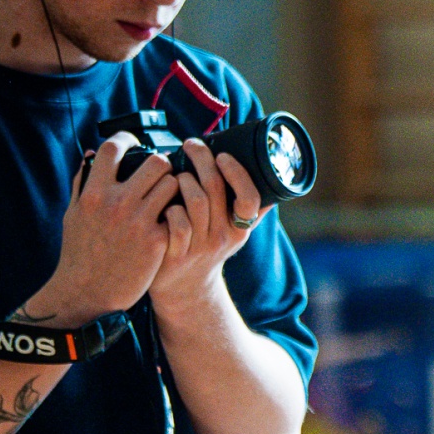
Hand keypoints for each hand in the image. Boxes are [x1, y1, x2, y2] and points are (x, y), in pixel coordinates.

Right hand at [26, 133, 177, 326]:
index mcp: (94, 193)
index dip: (127, 140)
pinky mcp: (157, 241)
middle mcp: (117, 203)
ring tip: (170, 195)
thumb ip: (83, 183)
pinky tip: (173, 217)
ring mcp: (139, 222)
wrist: (86, 293)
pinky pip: (178, 213)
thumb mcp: (73, 215)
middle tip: (162, 174)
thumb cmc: (79, 252)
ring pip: (173, 185)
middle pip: (156, 162)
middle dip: (162, 165)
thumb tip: (93, 154)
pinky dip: (177, 212)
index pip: (114, 149)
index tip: (135, 144)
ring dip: (174, 187)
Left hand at [150, 141, 269, 317]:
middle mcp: (222, 237)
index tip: (223, 154)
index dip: (237, 173)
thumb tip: (269, 179)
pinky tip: (164, 200)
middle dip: (202, 159)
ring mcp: (199, 246)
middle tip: (191, 144)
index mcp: (240, 229)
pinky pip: (175, 220)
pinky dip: (168, 205)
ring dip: (181, 179)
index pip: (249, 198)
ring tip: (175, 171)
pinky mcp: (175, 253)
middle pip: (214, 189)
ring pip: (193, 200)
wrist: (185, 289)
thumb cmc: (207, 249)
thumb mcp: (233, 234)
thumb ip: (248, 210)